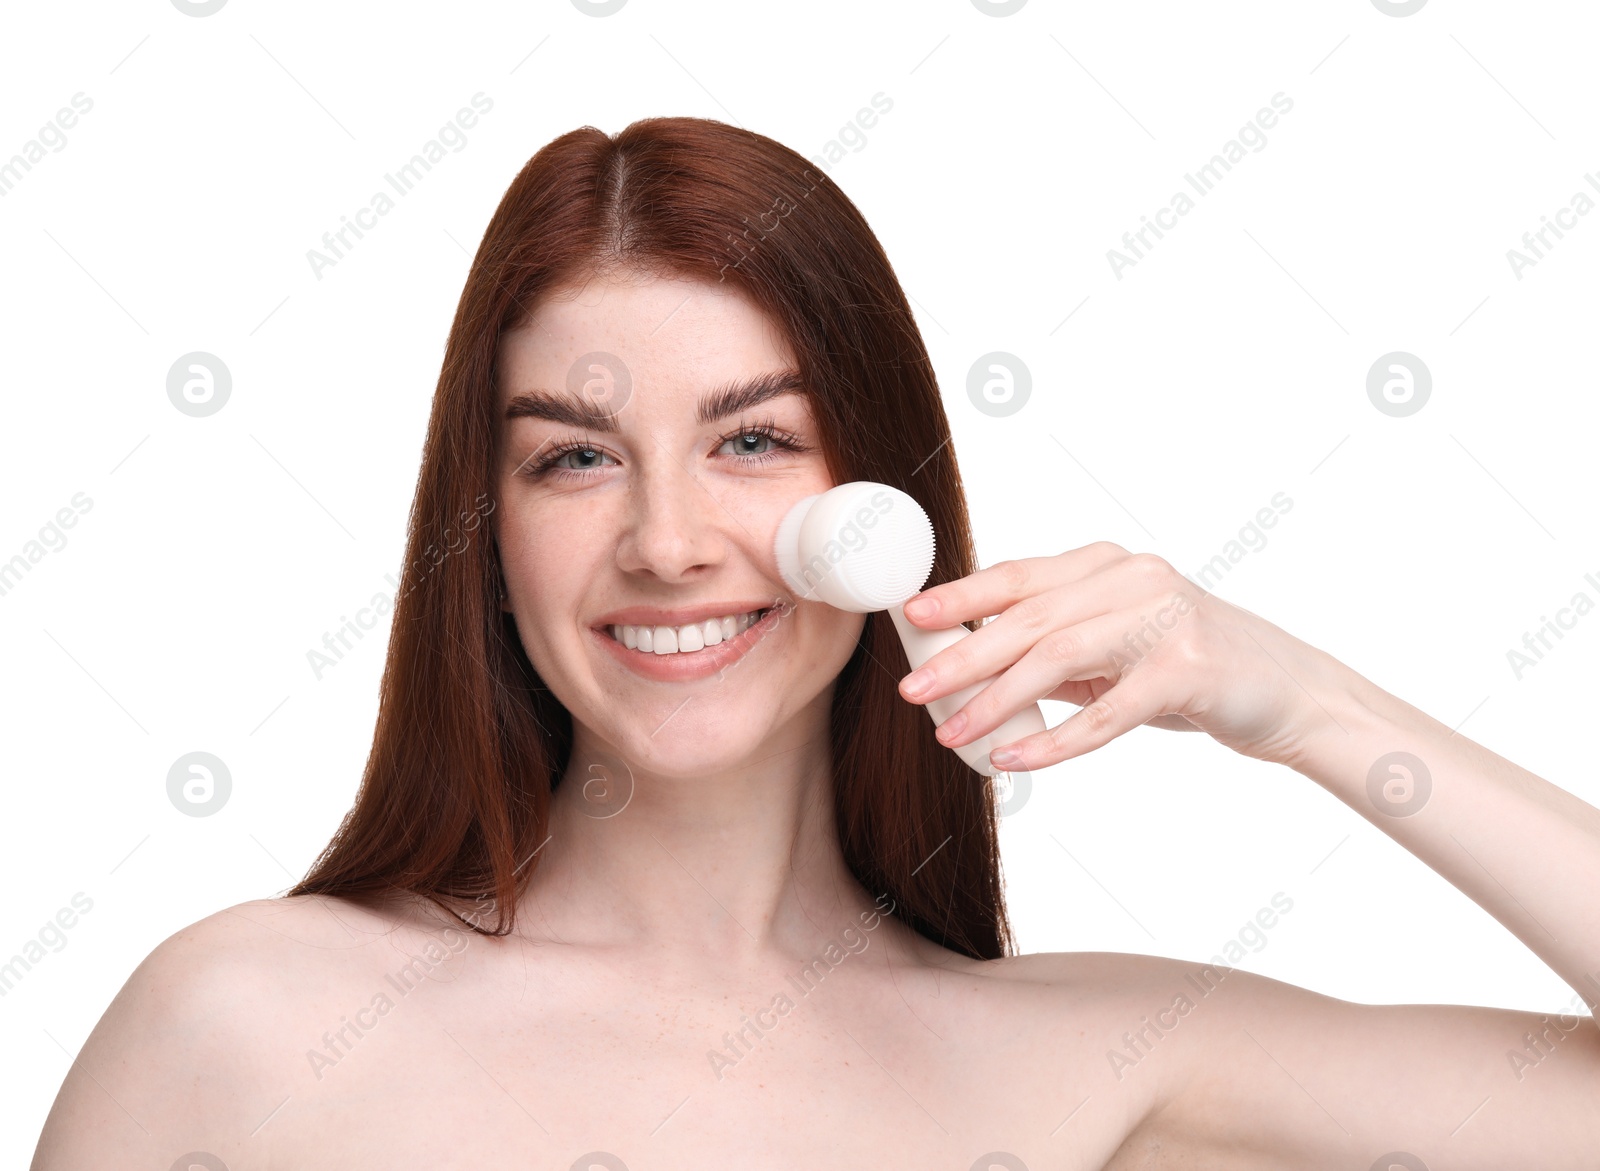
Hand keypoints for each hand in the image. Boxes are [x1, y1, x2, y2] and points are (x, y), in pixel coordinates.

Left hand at [896, 543, 1350, 771]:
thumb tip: (975, 673)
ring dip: (996, 699)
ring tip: (950, 732)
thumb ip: (1058, 653)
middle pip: (1028, 617)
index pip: (1019, 575)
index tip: (910, 615)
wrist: (1292, 693)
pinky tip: (1015, 757)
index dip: (961, 595)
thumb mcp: (1118, 650)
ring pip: (1059, 657)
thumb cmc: (1193, 671)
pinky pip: (1108, 710)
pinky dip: (1056, 738)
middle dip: (963, 655)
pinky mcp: (1188, 668)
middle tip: (911, 689)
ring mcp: (1164, 618)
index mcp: (1109, 566)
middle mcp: (1134, 579)